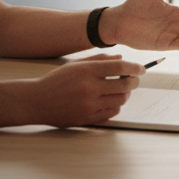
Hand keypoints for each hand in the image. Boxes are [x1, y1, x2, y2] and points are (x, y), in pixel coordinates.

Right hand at [25, 55, 144, 126]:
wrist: (36, 102)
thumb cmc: (57, 81)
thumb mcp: (77, 65)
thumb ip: (101, 59)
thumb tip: (122, 59)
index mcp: (87, 71)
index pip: (121, 68)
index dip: (135, 68)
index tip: (142, 69)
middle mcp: (89, 88)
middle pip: (125, 85)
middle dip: (134, 82)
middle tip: (133, 80)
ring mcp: (88, 105)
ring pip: (121, 100)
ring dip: (125, 94)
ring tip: (120, 90)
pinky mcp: (86, 119)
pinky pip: (111, 113)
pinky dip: (115, 106)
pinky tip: (110, 101)